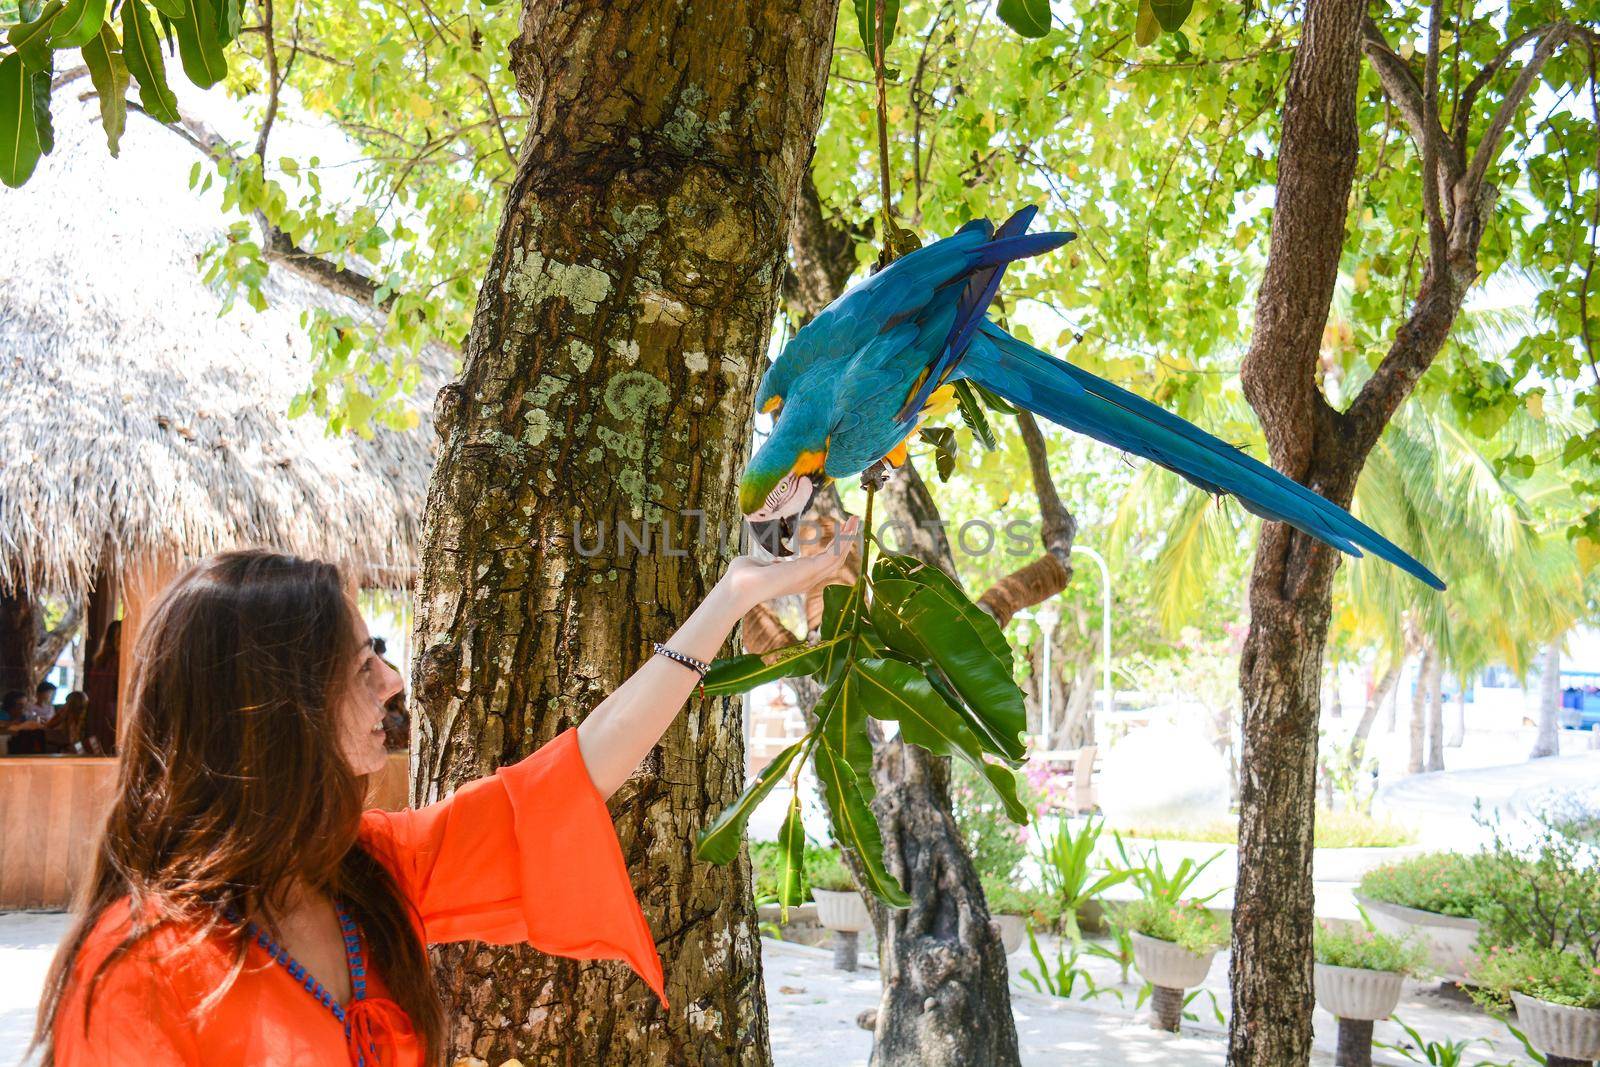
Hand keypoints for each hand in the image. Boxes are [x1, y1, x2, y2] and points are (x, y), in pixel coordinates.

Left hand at [719, 515, 861, 614]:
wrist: (739, 585)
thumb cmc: (743, 576)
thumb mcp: (764, 566)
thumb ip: (772, 563)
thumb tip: (773, 562)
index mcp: (799, 578)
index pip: (824, 563)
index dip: (835, 546)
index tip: (840, 529)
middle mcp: (808, 579)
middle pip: (836, 560)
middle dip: (846, 540)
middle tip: (854, 521)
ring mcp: (810, 576)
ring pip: (838, 557)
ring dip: (848, 538)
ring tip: (855, 520)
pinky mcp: (810, 570)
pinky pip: (833, 554)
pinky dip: (842, 541)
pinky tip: (846, 528)